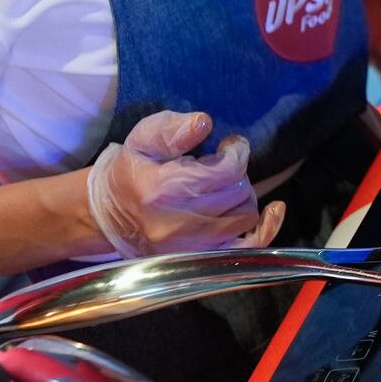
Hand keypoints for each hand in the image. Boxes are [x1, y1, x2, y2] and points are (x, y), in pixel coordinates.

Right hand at [86, 110, 283, 257]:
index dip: (236, 151)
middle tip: (222, 165)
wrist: (106, 216)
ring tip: (225, 186)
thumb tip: (204, 122)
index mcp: (162, 189)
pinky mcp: (198, 259)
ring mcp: (190, 246)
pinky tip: (274, 210)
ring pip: (245, 216)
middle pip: (238, 192)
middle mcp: (178, 223)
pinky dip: (266, 230)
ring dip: (243, 195)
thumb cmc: (129, 171)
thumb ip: (172, 129)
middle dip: (237, 172)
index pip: (225, 170)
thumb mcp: (141, 139)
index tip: (229, 145)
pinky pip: (246, 248)